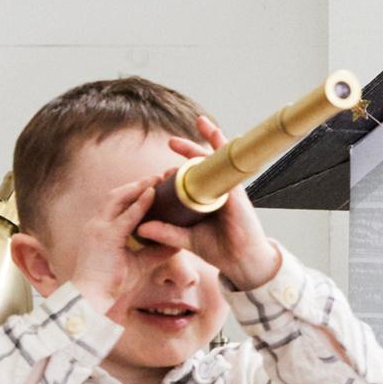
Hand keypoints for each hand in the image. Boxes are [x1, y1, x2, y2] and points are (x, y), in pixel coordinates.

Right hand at [8, 146, 172, 316]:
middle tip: (160, 176)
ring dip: (139, 187)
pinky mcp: (105, 237)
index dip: (136, 193)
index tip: (155, 185)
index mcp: (102, 229)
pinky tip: (153, 194)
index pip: (119, 204)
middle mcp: (97, 224)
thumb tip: (176, 244)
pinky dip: (139, 204)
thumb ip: (155, 252)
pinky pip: (125, 216)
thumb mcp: (139, 264)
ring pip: (119, 198)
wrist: (91, 300)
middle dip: (139, 184)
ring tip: (158, 178)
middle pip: (118, 195)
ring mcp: (99, 229)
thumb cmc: (111, 284)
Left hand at [133, 119, 285, 290]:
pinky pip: (231, 164)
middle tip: (171, 141)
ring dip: (210, 138)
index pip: (191, 177)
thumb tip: (141, 227)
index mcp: (206, 200)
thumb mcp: (186, 239)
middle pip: (203, 163)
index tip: (161, 172)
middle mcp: (217, 190)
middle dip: (188, 148)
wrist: (241, 262)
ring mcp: (228, 189)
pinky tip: (222, 134)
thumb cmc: (219, 250)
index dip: (177, 170)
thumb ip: (166, 232)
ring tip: (201, 121)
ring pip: (218, 158)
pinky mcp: (237, 191)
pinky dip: (226, 148)